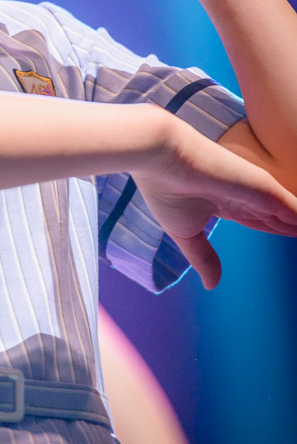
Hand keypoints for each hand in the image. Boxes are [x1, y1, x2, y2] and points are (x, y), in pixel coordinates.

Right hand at [133, 115, 296, 288]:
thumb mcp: (186, 233)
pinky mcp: (265, 188)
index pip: (258, 220)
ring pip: (291, 214)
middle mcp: (243, 195)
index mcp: (223, 202)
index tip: (289, 236)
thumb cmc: (165, 189)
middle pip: (278, 217)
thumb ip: (203, 258)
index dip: (275, 230)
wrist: (160, 158)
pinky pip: (294, 210)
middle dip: (292, 229)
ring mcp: (255, 191)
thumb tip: (211, 285)